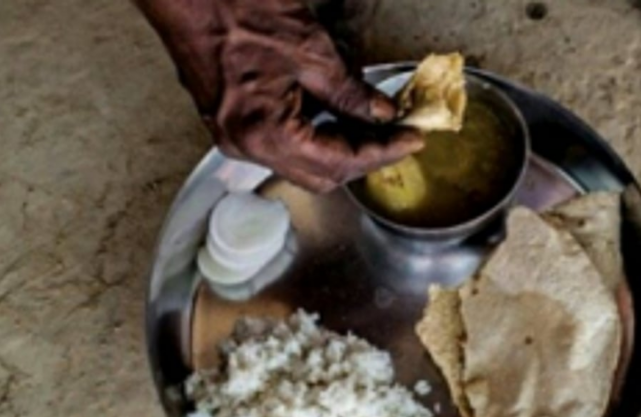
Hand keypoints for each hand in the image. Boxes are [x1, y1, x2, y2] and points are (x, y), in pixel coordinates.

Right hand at [135, 0, 422, 191]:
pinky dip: (314, 139)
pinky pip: (281, 147)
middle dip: (363, 160)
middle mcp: (245, 146)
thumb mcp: (311, 50)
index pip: (339, 163)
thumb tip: (380, 113)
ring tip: (374, 129)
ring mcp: (233, 138)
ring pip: (301, 165)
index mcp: (265, 133)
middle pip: (320, 176)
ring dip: (340, 151)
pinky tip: (337, 119)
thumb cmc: (236, 9)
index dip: (381, 154)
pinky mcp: (230, 124)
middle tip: (396, 139)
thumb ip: (350, 91)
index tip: (410, 140)